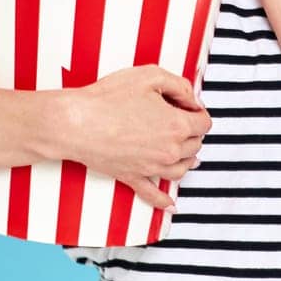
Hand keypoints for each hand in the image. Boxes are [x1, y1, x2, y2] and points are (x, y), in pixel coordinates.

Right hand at [60, 65, 211, 210]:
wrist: (76, 122)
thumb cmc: (108, 98)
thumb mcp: (150, 75)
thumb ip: (179, 85)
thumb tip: (192, 99)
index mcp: (176, 125)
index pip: (204, 123)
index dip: (198, 112)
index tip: (188, 107)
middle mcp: (169, 151)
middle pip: (195, 146)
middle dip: (191, 132)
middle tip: (178, 120)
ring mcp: (151, 167)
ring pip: (181, 169)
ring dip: (185, 158)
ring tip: (181, 150)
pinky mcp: (132, 177)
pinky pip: (153, 194)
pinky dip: (163, 200)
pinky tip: (170, 204)